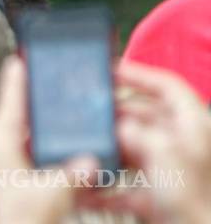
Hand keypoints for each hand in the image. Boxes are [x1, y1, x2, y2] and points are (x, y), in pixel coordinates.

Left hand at [0, 57, 98, 223]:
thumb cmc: (19, 223)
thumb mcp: (55, 194)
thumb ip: (75, 172)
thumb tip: (91, 161)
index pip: (8, 107)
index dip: (15, 83)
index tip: (18, 61)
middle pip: (12, 123)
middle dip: (29, 107)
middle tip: (42, 88)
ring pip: (17, 145)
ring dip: (35, 134)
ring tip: (53, 120)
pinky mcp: (3, 192)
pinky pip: (22, 165)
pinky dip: (38, 157)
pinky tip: (54, 159)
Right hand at [85, 63, 210, 222]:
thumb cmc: (196, 206)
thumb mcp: (164, 157)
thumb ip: (138, 133)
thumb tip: (119, 126)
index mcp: (192, 129)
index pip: (168, 87)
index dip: (140, 75)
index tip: (110, 71)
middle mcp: (182, 147)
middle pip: (143, 118)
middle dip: (113, 116)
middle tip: (87, 112)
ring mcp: (169, 173)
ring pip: (131, 151)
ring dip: (106, 152)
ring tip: (82, 148)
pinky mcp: (158, 198)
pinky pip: (124, 186)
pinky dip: (104, 188)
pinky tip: (85, 191)